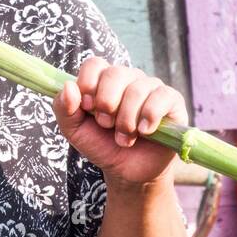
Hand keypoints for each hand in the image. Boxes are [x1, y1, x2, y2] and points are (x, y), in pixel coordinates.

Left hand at [51, 57, 189, 186]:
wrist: (128, 172)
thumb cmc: (102, 146)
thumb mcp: (75, 131)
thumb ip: (64, 109)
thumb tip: (68, 86)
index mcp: (103, 80)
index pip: (94, 64)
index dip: (88, 84)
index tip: (87, 108)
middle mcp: (128, 78)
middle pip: (115, 73)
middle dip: (107, 104)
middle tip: (107, 125)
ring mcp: (151, 87)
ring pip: (137, 89)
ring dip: (126, 120)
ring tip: (124, 138)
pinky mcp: (172, 100)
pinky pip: (161, 97)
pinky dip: (149, 117)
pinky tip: (144, 132)